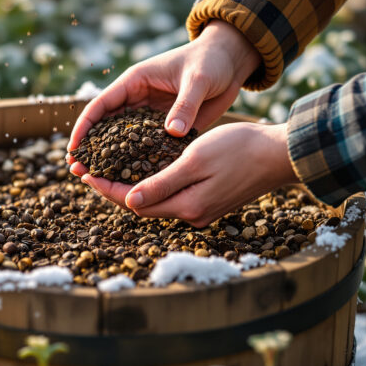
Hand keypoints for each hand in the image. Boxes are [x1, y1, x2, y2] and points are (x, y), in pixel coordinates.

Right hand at [67, 20, 259, 169]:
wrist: (232, 61)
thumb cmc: (212, 61)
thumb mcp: (198, 79)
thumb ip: (185, 105)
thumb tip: (172, 132)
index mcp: (135, 82)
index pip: (100, 106)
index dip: (84, 127)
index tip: (73, 148)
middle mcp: (137, 100)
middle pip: (105, 127)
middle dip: (90, 148)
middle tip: (76, 171)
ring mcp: (150, 115)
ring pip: (124, 140)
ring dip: (110, 159)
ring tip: (95, 180)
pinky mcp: (166, 127)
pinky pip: (148, 147)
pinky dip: (138, 161)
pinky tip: (131, 180)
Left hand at [81, 123, 298, 227]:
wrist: (280, 154)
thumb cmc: (239, 149)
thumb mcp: (194, 161)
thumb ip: (162, 183)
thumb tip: (129, 200)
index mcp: (186, 206)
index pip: (134, 203)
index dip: (107, 189)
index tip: (86, 175)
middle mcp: (192, 215)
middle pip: (142, 206)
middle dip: (114, 190)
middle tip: (90, 173)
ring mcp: (202, 211)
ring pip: (157, 202)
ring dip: (132, 189)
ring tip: (109, 172)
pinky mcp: (209, 202)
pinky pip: (172, 197)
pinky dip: (153, 186)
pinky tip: (143, 172)